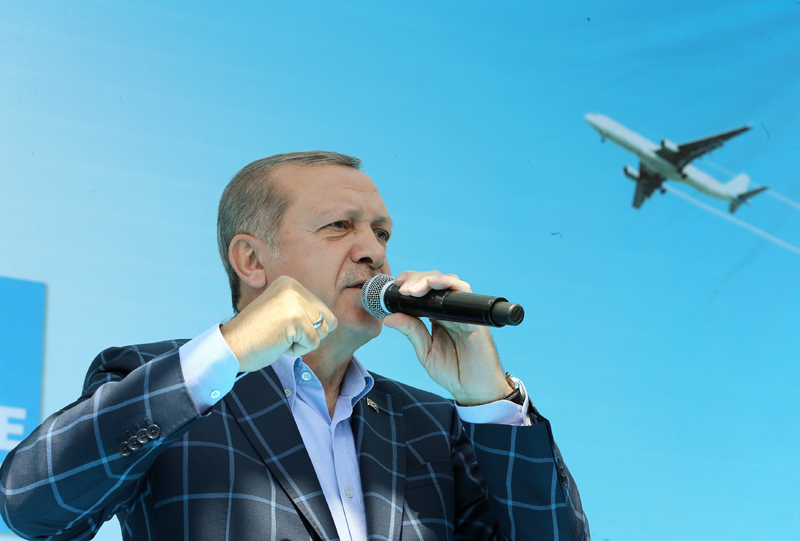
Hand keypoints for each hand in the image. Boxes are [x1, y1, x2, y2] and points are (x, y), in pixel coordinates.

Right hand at [220, 276, 337, 372]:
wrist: (230, 347)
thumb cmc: (256, 335)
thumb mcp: (282, 312)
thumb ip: (305, 311)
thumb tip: (335, 322)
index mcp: (290, 283)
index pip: (323, 310)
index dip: (305, 327)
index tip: (278, 325)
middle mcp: (293, 288)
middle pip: (327, 320)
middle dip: (308, 333)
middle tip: (279, 332)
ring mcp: (294, 302)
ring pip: (322, 332)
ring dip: (302, 341)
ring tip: (278, 336)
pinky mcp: (295, 319)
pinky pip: (313, 343)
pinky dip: (297, 350)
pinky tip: (277, 342)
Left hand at [381, 270, 513, 405]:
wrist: (475, 391)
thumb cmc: (454, 372)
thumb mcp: (426, 351)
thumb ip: (411, 332)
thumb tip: (389, 317)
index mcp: (439, 317)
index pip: (425, 291)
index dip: (411, 282)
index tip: (394, 284)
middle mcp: (452, 311)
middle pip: (435, 281)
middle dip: (416, 278)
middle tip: (401, 287)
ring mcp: (464, 313)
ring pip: (449, 282)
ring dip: (428, 280)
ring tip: (412, 290)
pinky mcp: (475, 319)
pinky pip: (464, 295)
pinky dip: (448, 285)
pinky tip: (433, 284)